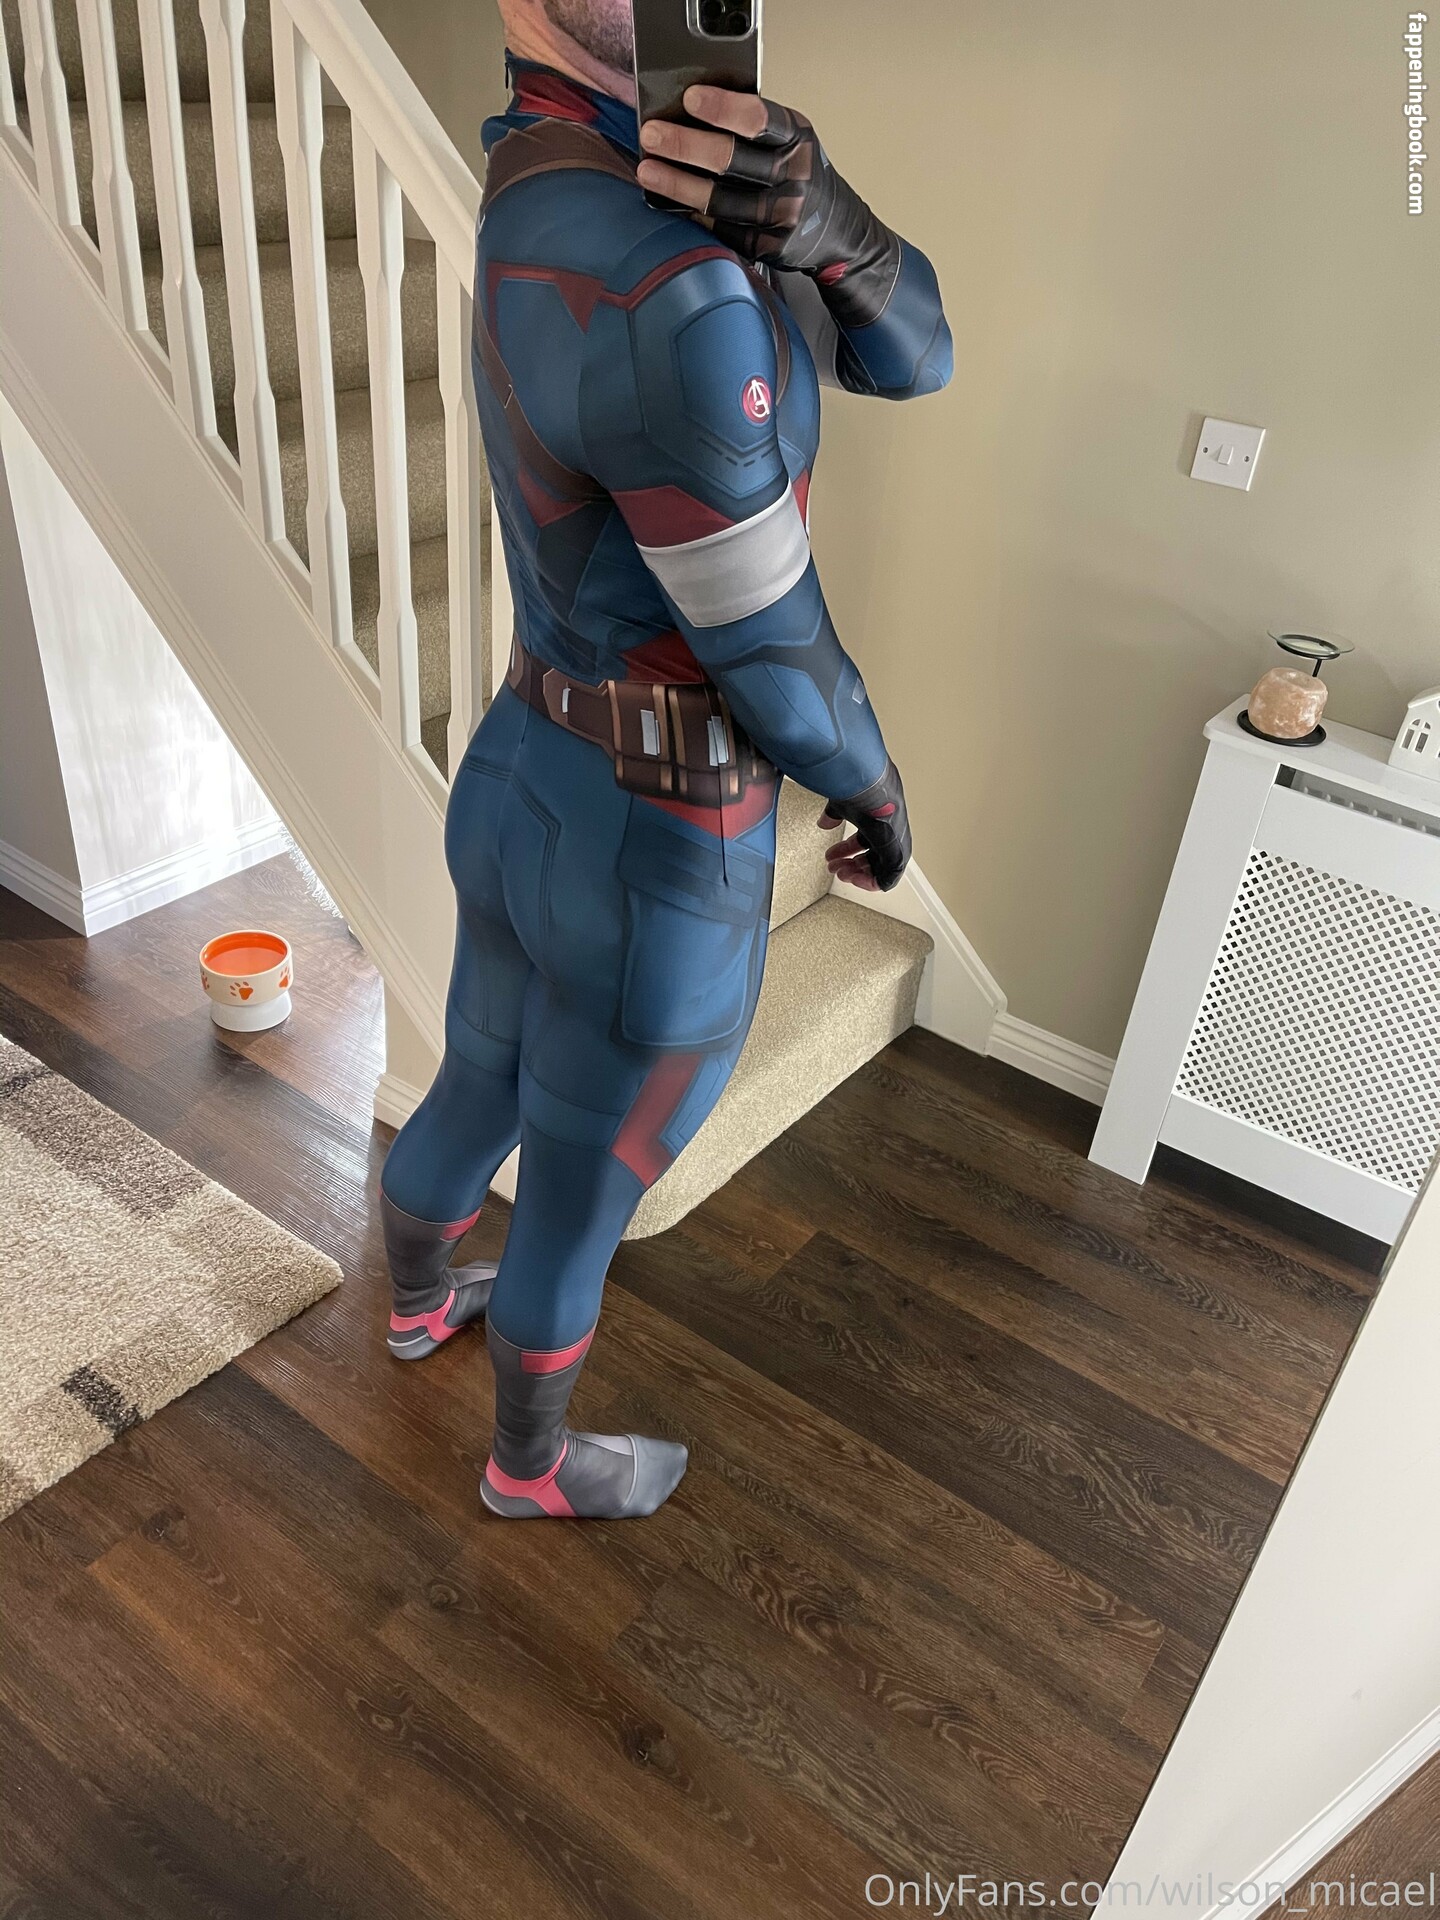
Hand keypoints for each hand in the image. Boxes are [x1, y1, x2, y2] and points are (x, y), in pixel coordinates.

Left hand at [637, 87, 900, 325]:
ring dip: (678, 184)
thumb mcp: (792, 141)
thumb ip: (754, 128)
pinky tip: (668, 202)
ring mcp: (780, 216)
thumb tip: (692, 111)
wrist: (837, 233)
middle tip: (652, 135)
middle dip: (686, 145)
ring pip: (721, 200)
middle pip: (732, 159)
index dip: (722, 108)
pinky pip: (720, 229)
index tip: (690, 98)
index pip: (758, 119)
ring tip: (648, 170)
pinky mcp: (766, 247)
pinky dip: (691, 214)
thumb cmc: (801, 175)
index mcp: (797, 139)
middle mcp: (793, 176)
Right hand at [818, 760, 910, 893]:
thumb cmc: (862, 792)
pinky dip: (869, 882)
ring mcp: (895, 845)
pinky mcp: (898, 856)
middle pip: (870, 857)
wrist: (871, 788)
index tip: (832, 855)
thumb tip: (824, 822)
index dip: (845, 850)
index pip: (864, 841)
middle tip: (835, 867)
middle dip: (849, 864)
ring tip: (841, 874)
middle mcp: (889, 833)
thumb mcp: (843, 806)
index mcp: (878, 820)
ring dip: (857, 874)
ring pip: (878, 869)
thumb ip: (833, 816)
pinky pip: (887, 879)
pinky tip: (855, 880)